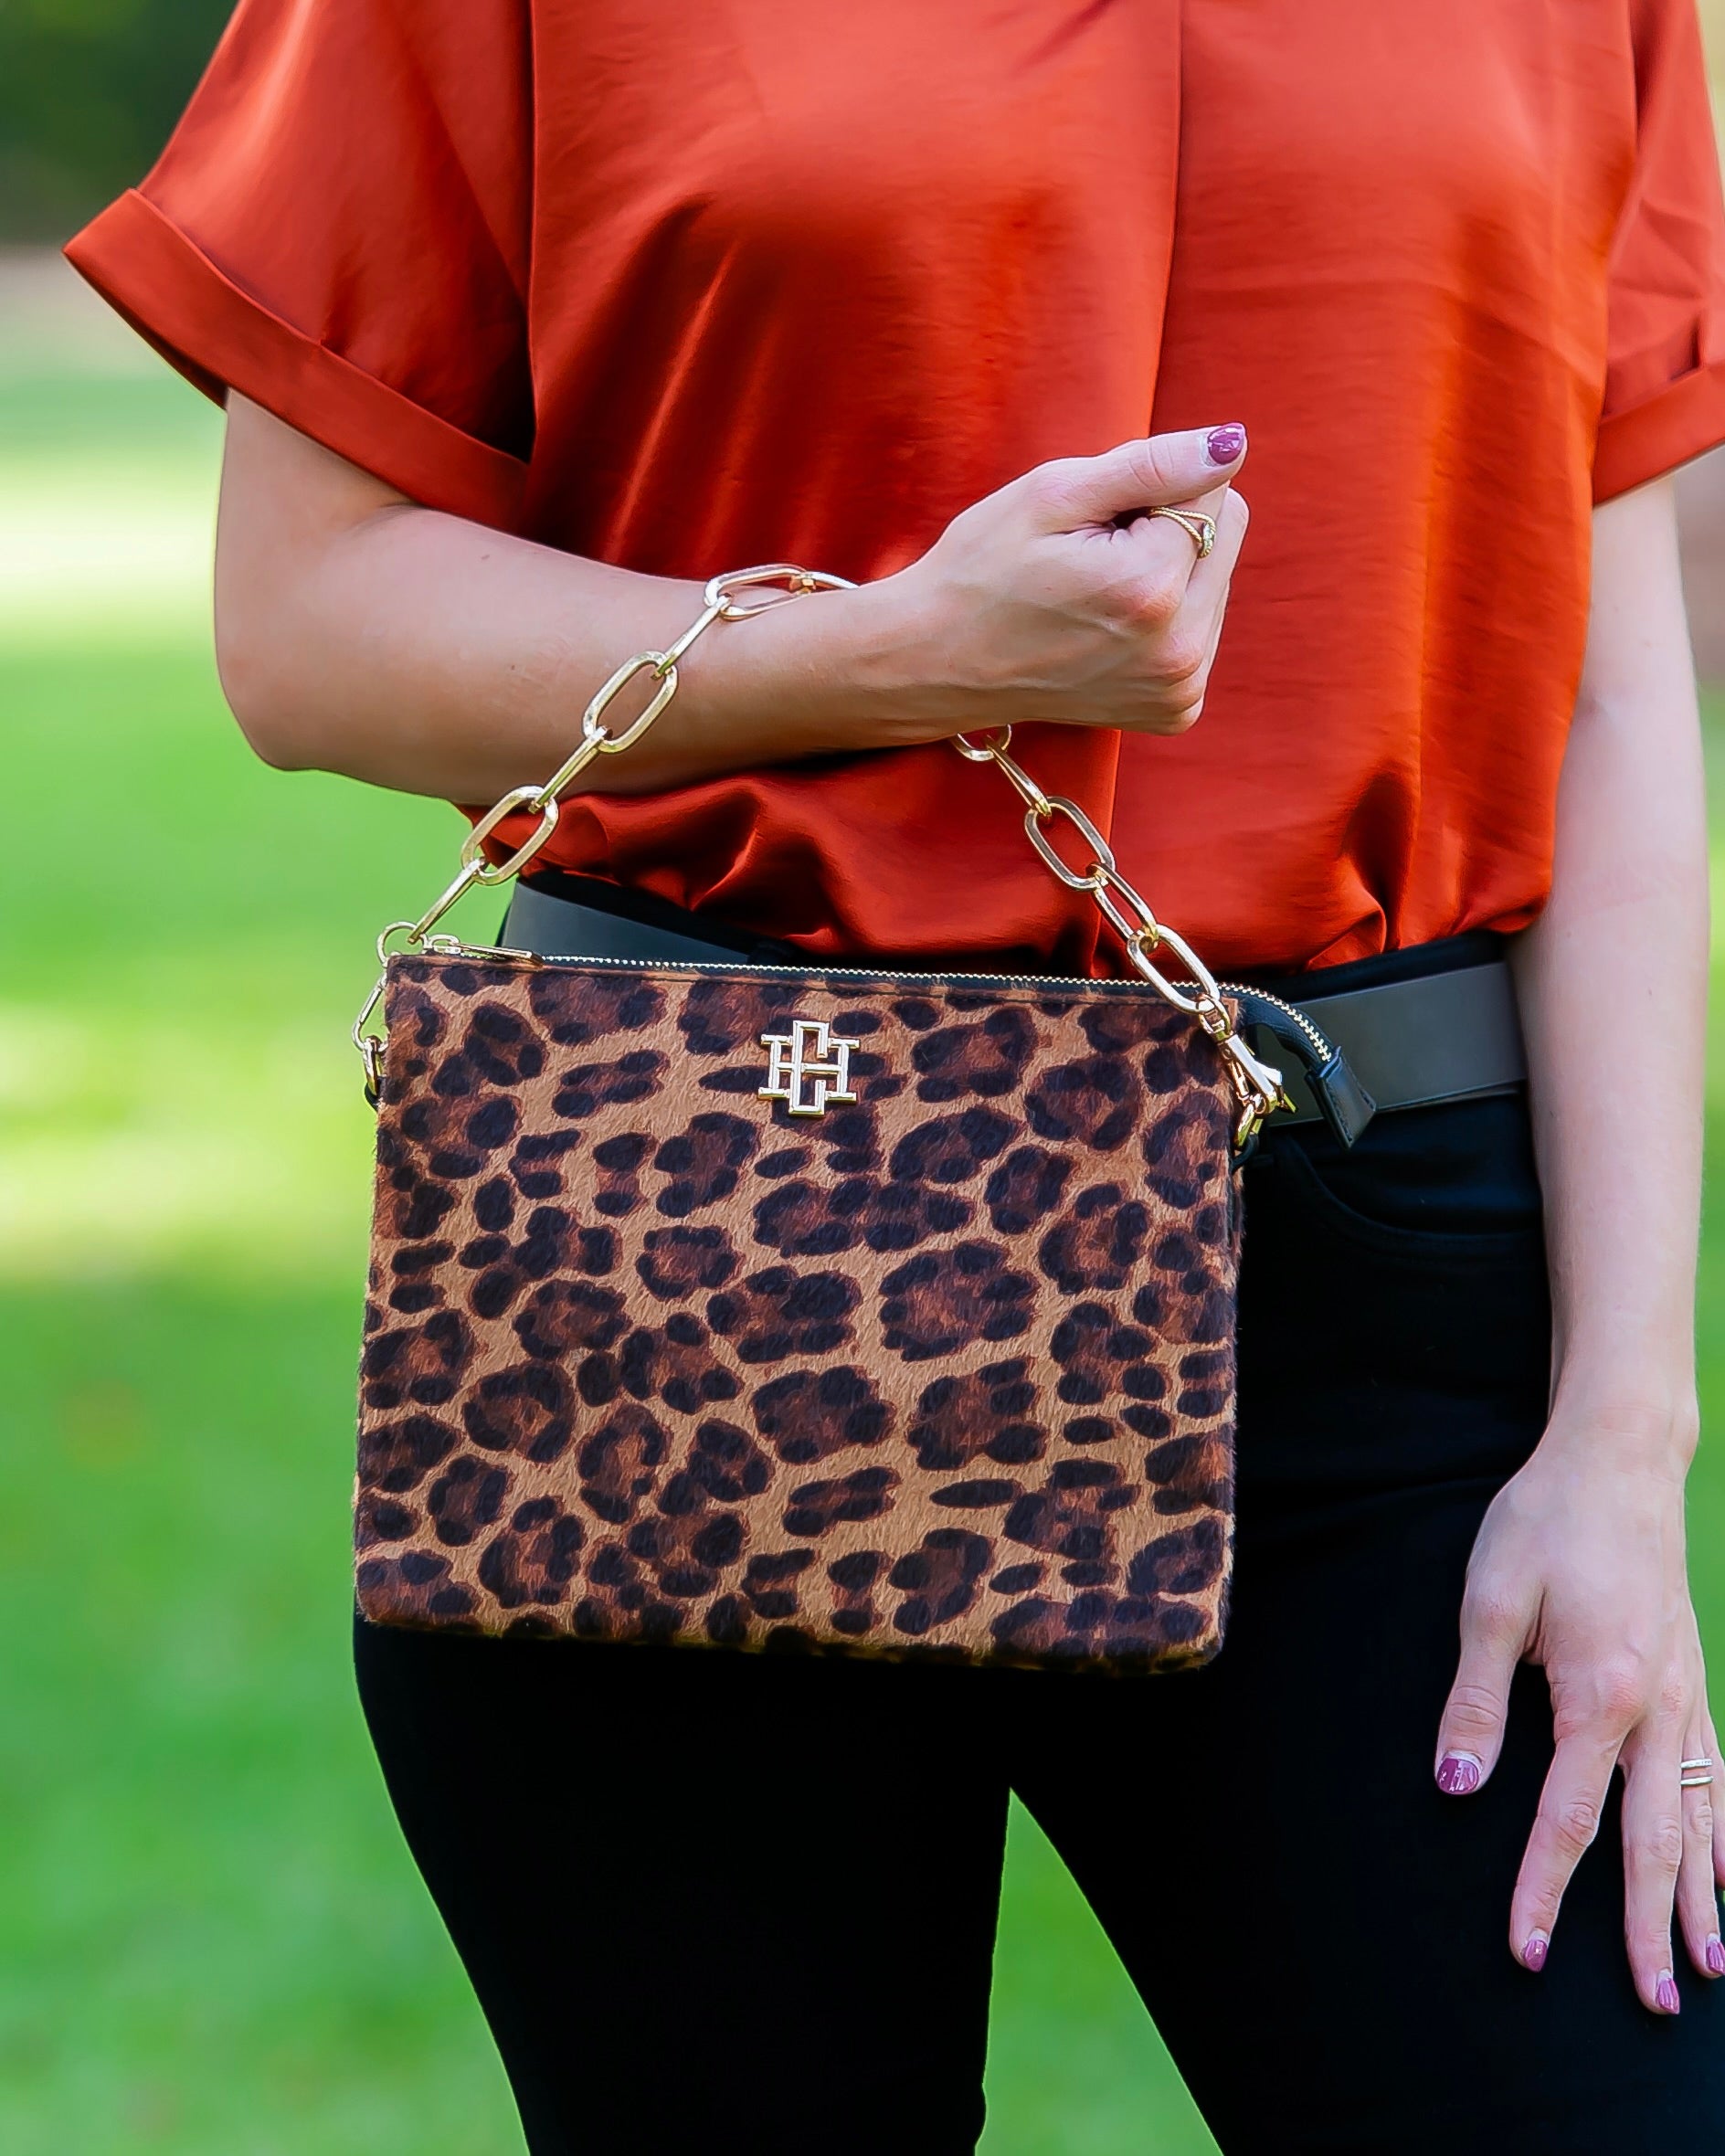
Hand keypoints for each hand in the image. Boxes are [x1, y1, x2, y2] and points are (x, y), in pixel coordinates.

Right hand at [870, 423, 1249, 738]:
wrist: (937, 662)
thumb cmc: (982, 569)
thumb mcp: (1053, 494)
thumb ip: (1153, 464)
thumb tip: (1232, 444)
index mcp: (1151, 588)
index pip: (1213, 487)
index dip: (1151, 489)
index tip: (1093, 523)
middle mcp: (1179, 650)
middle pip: (1227, 532)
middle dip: (1169, 527)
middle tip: (1092, 556)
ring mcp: (1180, 688)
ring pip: (1218, 579)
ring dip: (1169, 571)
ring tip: (1094, 594)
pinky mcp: (1176, 709)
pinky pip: (1204, 627)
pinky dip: (1166, 616)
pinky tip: (1108, 627)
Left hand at [1434, 1419, 1724, 2011]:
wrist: (1616, 1460)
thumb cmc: (1545, 1523)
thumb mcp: (1491, 1601)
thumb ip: (1476, 1699)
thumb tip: (1457, 1788)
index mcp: (1599, 1695)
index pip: (1568, 1819)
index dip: (1544, 1891)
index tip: (1528, 1952)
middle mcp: (1656, 1708)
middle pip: (1653, 1839)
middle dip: (1648, 1926)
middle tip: (1655, 2004)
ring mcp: (1684, 1693)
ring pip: (1700, 1816)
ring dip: (1700, 1896)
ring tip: (1708, 1968)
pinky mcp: (1690, 1675)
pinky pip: (1720, 1772)